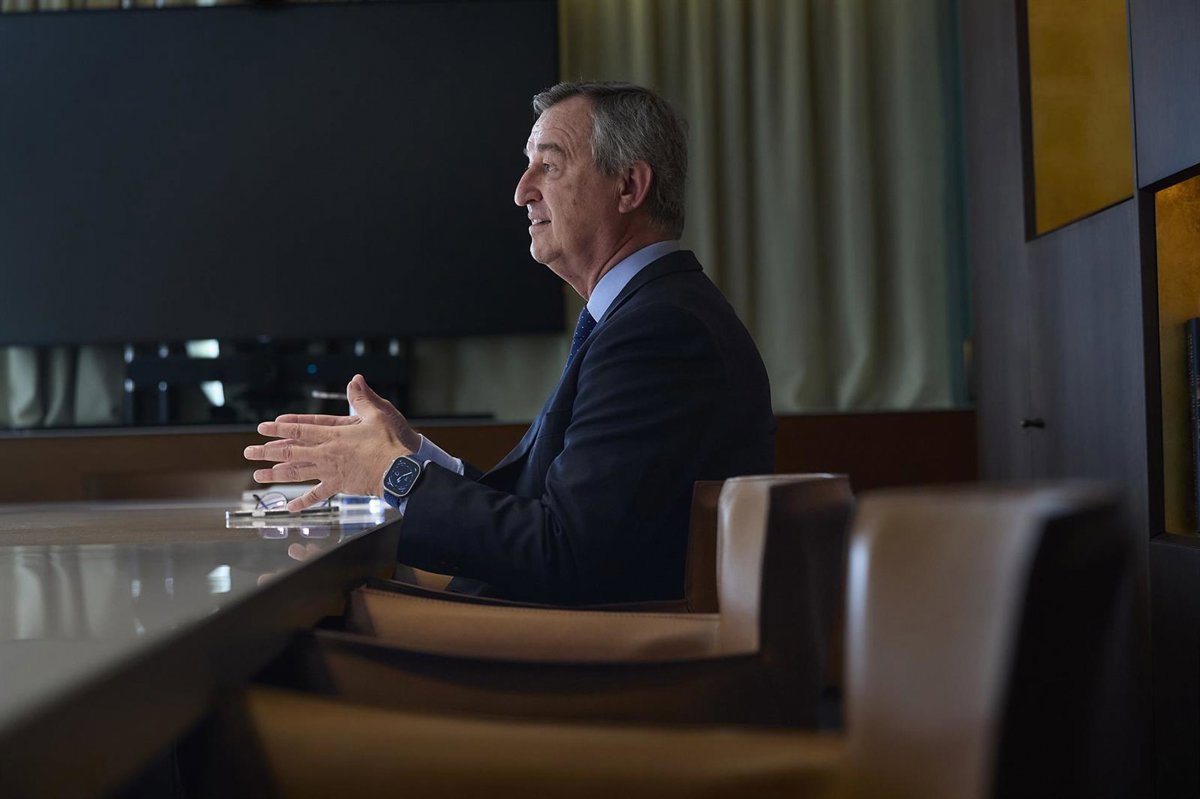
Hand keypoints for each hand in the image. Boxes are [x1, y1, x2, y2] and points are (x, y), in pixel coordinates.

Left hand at [243, 374, 420, 509]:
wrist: (400, 470)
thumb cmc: (392, 441)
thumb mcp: (379, 413)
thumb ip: (363, 398)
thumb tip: (355, 379)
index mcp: (335, 434)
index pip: (301, 429)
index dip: (280, 428)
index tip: (262, 428)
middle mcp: (327, 453)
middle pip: (291, 452)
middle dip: (267, 451)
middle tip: (249, 451)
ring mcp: (331, 471)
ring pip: (297, 473)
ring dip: (276, 474)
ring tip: (258, 476)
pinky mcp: (340, 486)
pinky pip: (317, 495)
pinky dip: (303, 501)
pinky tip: (290, 506)